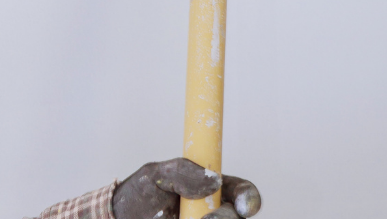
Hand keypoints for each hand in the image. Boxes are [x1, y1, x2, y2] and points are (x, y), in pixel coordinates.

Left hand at [112, 158, 261, 218]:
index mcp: (214, 190)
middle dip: (226, 218)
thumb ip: (183, 172)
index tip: (244, 205)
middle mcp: (215, 212)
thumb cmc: (138, 196)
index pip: (243, 193)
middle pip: (237, 217)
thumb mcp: (155, 175)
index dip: (249, 198)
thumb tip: (213, 180)